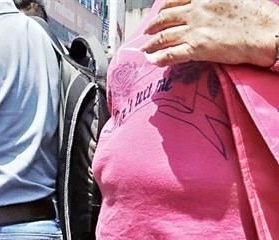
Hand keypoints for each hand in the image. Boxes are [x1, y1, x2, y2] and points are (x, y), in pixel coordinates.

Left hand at [142, 0, 278, 66]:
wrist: (267, 33)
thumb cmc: (257, 16)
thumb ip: (214, 1)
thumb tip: (203, 4)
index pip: (175, 0)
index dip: (163, 8)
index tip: (159, 14)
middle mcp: (196, 11)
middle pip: (165, 18)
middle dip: (153, 26)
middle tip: (148, 32)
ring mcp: (194, 30)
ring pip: (163, 36)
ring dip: (151, 43)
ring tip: (146, 48)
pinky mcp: (196, 48)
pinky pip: (169, 54)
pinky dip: (158, 58)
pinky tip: (152, 60)